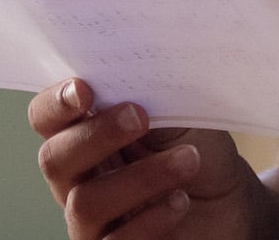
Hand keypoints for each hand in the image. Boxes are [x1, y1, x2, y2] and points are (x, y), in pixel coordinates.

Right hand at [29, 78, 274, 239]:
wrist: (231, 200)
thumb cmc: (197, 147)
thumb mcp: (177, 110)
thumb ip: (146, 90)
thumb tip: (129, 58)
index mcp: (86, 131)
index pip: (47, 117)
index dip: (56, 103)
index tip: (85, 88)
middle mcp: (80, 176)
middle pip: (54, 159)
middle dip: (97, 135)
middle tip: (140, 116)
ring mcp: (93, 220)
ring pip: (85, 203)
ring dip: (140, 177)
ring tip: (188, 160)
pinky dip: (150, 218)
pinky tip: (180, 201)